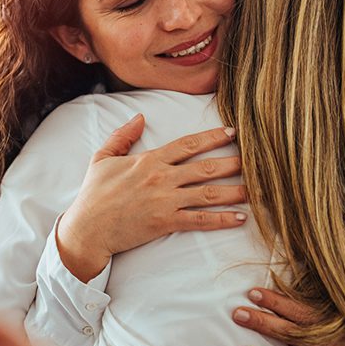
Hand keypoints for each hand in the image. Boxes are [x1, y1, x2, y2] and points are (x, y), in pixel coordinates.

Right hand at [56, 116, 245, 280]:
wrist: (87, 228)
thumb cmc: (93, 194)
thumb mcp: (102, 158)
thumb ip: (122, 136)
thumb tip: (140, 117)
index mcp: (148, 160)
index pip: (188, 145)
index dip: (212, 137)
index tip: (232, 133)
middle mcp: (161, 178)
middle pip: (206, 167)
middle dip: (234, 163)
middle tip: (257, 160)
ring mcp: (165, 201)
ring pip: (208, 193)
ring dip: (235, 191)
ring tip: (257, 190)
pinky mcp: (165, 223)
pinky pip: (200, 220)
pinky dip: (222, 219)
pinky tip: (240, 218)